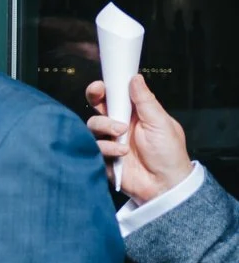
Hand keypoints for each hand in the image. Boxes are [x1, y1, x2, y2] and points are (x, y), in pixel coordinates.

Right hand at [87, 74, 191, 203]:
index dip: (106, 88)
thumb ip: (145, 100)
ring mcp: (110, 141)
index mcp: (136, 114)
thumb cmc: (168, 154)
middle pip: (99, 107)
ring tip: (121, 133)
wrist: (164, 184)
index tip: (102, 84)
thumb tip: (135, 79)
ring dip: (105, 125)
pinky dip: (107, 147)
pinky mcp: (103, 157)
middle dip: (95, 99)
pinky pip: (93, 146)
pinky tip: (122, 152)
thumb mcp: (160, 122)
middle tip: (98, 96)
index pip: (116, 96)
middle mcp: (120, 125)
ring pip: (93, 125)